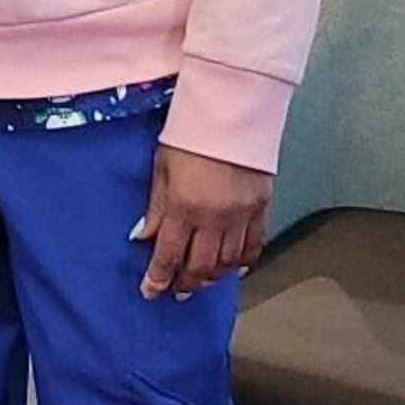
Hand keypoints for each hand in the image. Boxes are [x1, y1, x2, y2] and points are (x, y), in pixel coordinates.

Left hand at [134, 146, 270, 298]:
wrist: (232, 112)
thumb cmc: (191, 134)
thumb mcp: (162, 167)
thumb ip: (156, 207)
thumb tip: (143, 237)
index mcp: (184, 206)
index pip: (169, 255)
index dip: (158, 278)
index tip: (150, 292)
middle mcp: (213, 217)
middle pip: (200, 266)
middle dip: (185, 282)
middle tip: (177, 290)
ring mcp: (240, 215)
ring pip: (227, 262)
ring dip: (212, 276)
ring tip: (201, 280)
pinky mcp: (260, 209)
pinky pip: (253, 247)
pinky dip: (241, 262)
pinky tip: (232, 266)